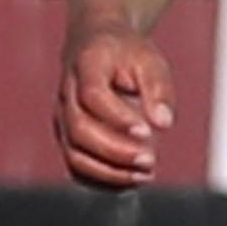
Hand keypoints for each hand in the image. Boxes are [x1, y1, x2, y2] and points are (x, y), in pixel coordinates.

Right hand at [56, 20, 172, 187]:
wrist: (95, 45)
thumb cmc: (126, 55)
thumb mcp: (149, 60)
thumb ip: (158, 89)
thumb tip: (164, 124)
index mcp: (86, 65)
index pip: (93, 96)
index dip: (117, 118)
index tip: (147, 132)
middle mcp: (66, 94)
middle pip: (79, 129)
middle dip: (115, 151)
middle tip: (151, 160)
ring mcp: (62, 118)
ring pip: (74, 154)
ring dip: (109, 171)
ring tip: (145, 174)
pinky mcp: (67, 137)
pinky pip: (77, 167)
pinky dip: (103, 180)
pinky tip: (132, 179)